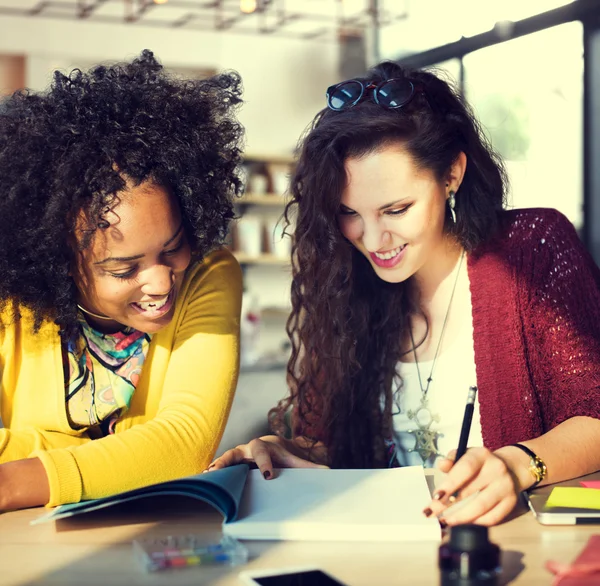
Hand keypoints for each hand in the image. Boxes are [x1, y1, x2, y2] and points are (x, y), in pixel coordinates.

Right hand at [207, 435, 328, 479]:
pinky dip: (213, 472)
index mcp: (263, 446)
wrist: (272, 446)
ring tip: (206, 476)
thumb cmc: (282, 454)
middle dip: (227, 460)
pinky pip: (220, 468)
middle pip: (235, 452)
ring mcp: (236, 456)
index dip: (265, 463)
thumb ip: (308, 465)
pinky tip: (204, 480)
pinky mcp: (230, 465)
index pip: (263, 453)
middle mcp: (247, 449)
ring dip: (215, 467)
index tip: (268, 475)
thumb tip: (328, 470)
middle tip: (220, 470)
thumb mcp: (294, 459)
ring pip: (224, 459)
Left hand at [424, 446, 529, 526]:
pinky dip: (476, 522)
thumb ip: (451, 459)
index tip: (435, 497)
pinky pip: (492, 518)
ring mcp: (506, 486)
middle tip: (432, 513)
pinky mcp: (511, 502)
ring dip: (461, 518)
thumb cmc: (478, 463)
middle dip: (448, 505)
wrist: (509, 468)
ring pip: (482, 508)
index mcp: (481, 455)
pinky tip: (464, 522)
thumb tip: (442, 465)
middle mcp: (496, 470)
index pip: (465, 469)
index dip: (450, 484)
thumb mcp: (464, 455)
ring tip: (445, 521)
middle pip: (471, 491)